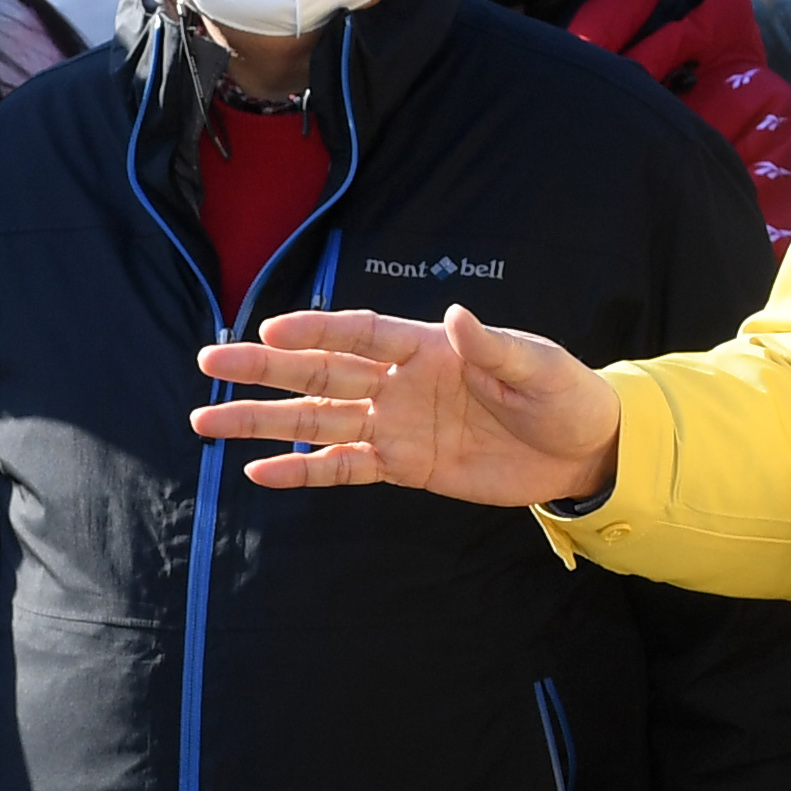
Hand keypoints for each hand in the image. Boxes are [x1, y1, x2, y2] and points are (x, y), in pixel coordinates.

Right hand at [189, 305, 621, 503]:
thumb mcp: (537, 367)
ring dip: (263, 422)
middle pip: (319, 372)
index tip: (269, 331)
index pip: (359, 333)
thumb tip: (454, 317)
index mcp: (427, 346)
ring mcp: (396, 425)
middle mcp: (400, 382)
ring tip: (206, 419)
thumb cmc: (564, 395)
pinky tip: (258, 473)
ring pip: (317, 421)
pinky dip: (302, 472)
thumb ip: (491, 346)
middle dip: (263, 370)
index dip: (314, 330)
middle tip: (209, 363)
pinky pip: (343, 468)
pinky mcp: (404, 466)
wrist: (583, 451)